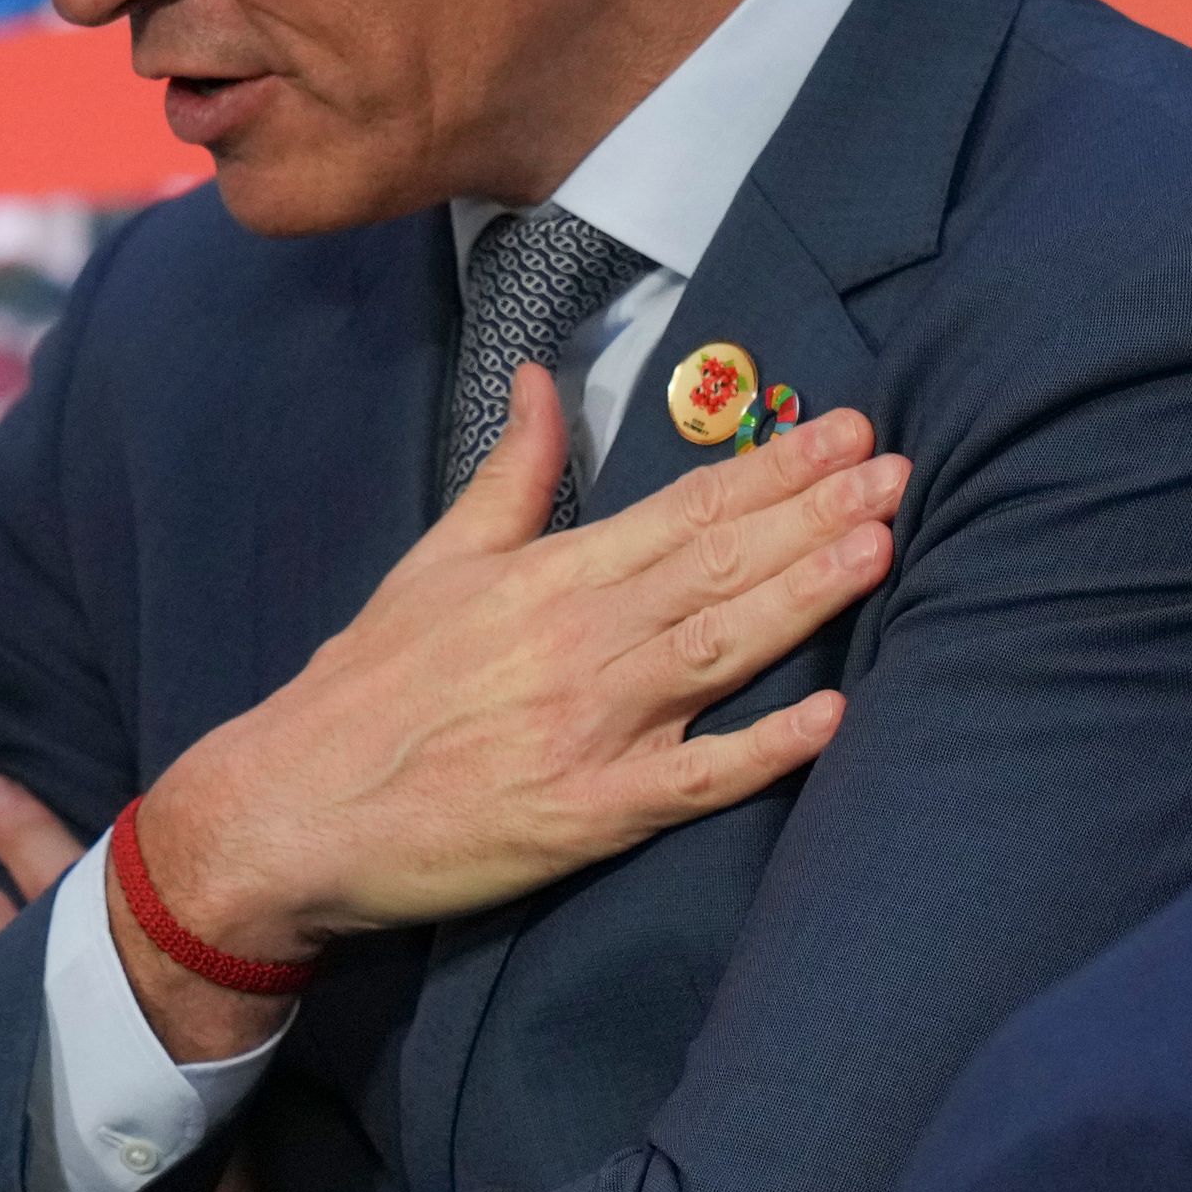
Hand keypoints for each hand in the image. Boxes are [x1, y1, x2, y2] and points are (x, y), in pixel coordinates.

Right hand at [120, 361, 904, 1059]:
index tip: (847, 431)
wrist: (291, 807)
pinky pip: (697, 780)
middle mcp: (577, 641)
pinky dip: (765, 749)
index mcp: (545, 576)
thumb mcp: (436, 561)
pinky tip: (834, 716)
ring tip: (883, 546)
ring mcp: (590, 729)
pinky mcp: (591, 814)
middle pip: (717, 567)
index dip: (771, 469)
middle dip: (815, 514)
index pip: (681, 509)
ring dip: (806, 597)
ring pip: (720, 650)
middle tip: (901, 469)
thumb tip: (542, 378)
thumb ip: (512, 474)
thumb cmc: (368, 688)